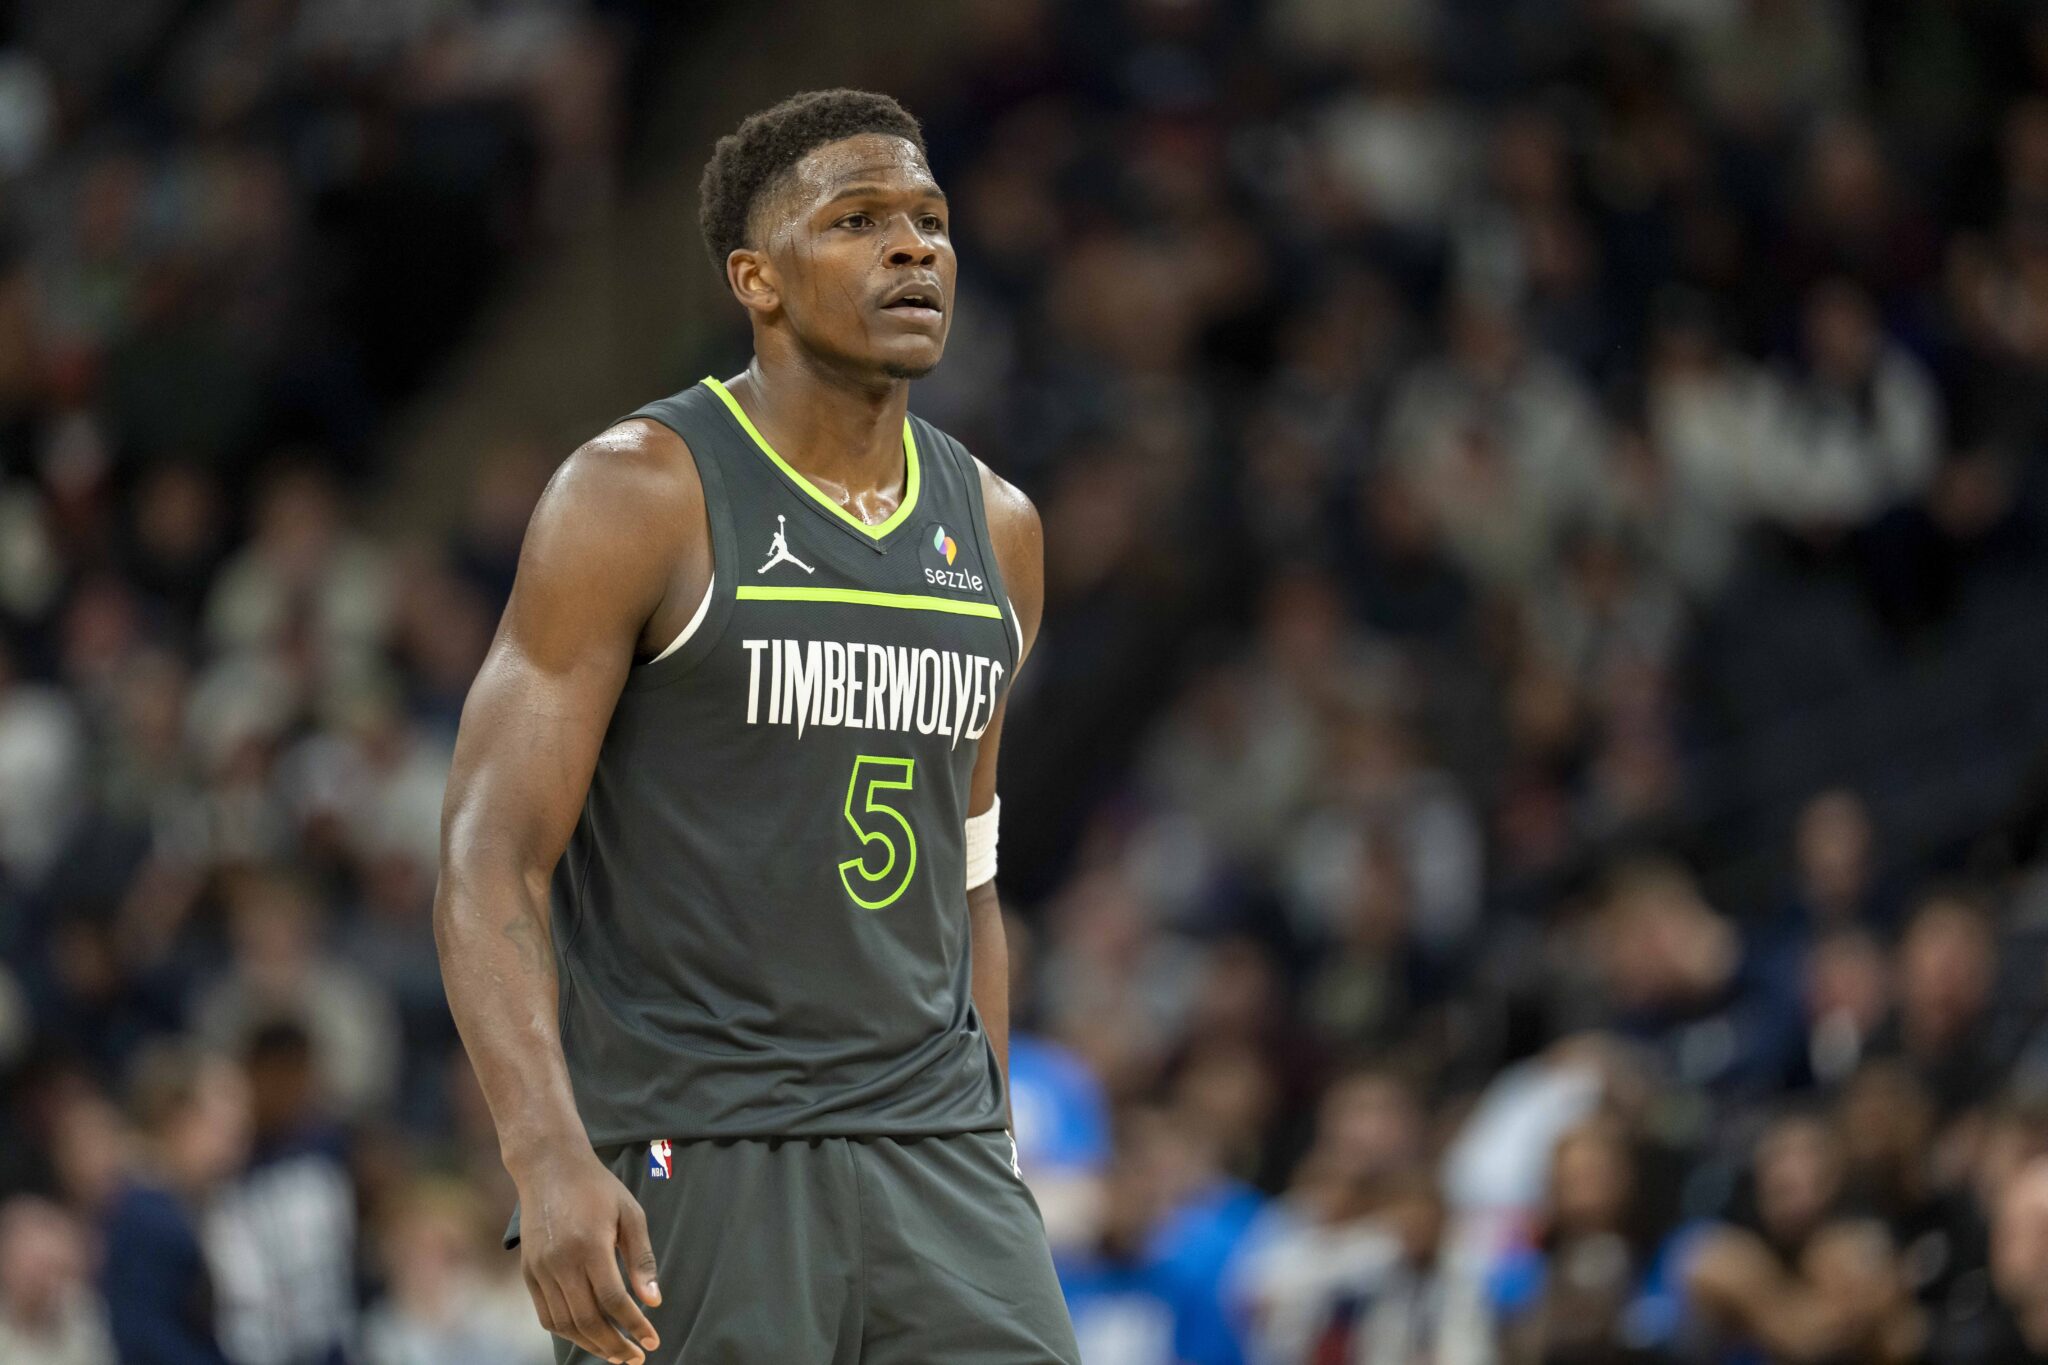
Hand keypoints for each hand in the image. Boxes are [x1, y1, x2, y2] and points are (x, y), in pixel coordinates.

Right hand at [513, 1148, 662, 1363]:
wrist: (549, 1166)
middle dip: (615, 1345)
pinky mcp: (528, 1272)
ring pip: (565, 1324)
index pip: (613, 1299)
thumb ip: (641, 1259)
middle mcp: (560, 1262)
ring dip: (592, 1345)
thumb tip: (653, 1301)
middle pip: (587, 1320)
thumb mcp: (630, 1214)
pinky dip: (568, 1332)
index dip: (634, 1325)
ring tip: (615, 1354)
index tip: (653, 1340)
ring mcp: (540, 1269)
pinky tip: (588, 1337)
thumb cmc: (598, 1188)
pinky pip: (546, 1315)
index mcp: (589, 1245)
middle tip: (636, 1357)